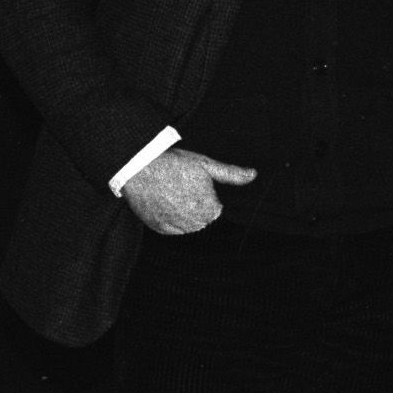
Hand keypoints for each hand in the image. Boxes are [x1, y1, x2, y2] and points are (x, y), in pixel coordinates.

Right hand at [122, 148, 255, 235]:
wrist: (139, 168)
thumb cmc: (174, 164)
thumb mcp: (205, 164)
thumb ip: (231, 174)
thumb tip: (253, 174)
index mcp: (209, 208)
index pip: (215, 209)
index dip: (205, 194)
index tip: (192, 182)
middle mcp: (194, 223)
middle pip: (202, 218)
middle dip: (195, 204)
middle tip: (180, 186)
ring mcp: (175, 227)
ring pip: (187, 224)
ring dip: (182, 212)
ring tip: (171, 192)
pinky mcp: (159, 229)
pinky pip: (171, 227)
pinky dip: (169, 218)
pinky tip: (162, 201)